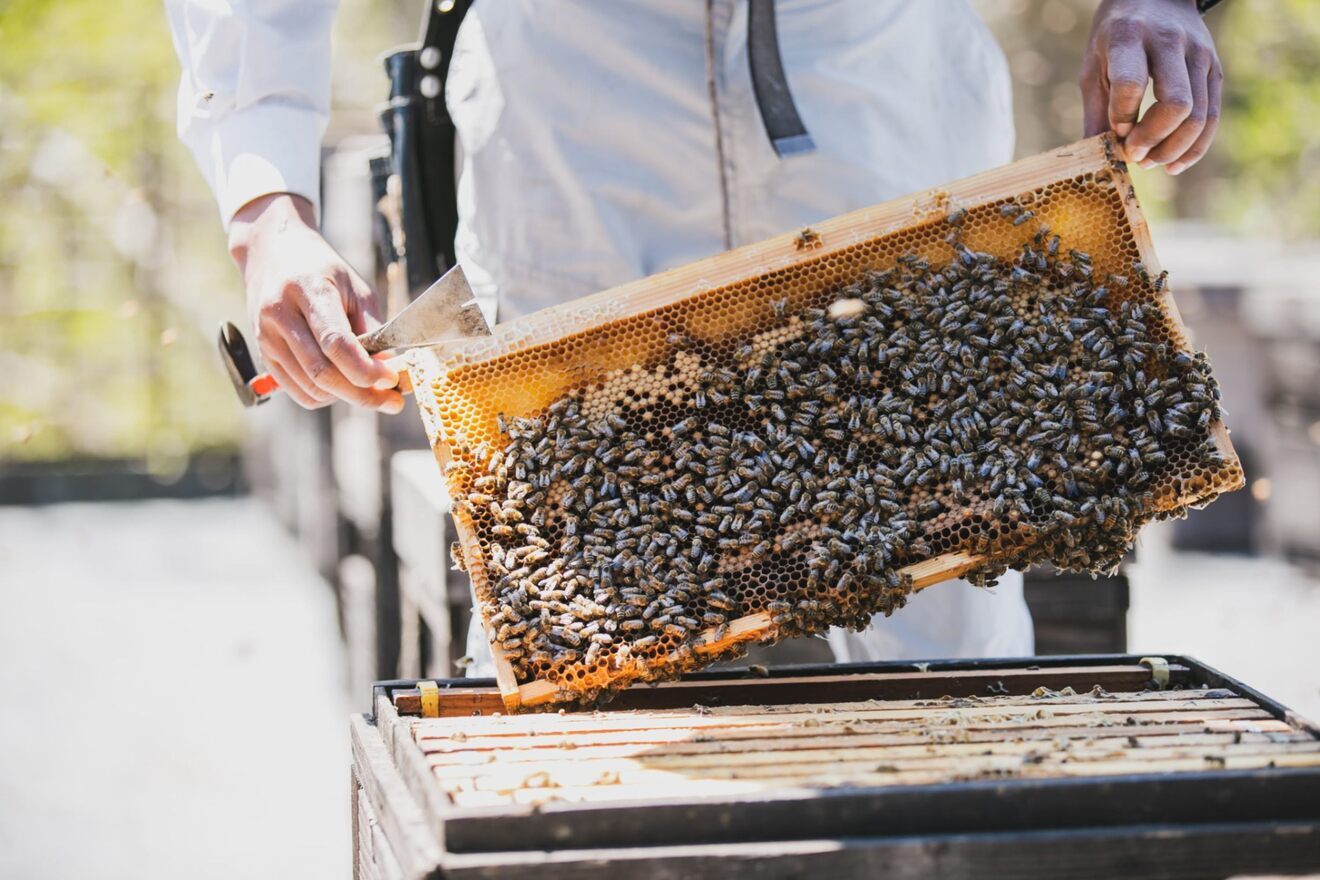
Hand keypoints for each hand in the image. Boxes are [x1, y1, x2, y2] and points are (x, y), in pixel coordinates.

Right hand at [228, 194, 402, 412]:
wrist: (271, 252)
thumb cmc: (322, 269)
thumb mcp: (355, 287)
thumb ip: (371, 327)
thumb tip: (389, 368)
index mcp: (307, 290)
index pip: (335, 342)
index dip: (365, 369)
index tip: (392, 380)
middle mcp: (280, 314)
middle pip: (321, 372)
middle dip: (362, 394)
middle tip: (393, 402)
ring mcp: (266, 336)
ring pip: (310, 387)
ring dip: (346, 397)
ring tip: (370, 390)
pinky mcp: (263, 352)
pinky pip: (297, 390)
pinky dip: (325, 397)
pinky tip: (344, 386)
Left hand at [1080, 0, 1222, 174]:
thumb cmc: (1115, 36)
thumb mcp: (1094, 64)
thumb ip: (1096, 110)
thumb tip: (1097, 158)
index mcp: (1130, 37)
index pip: (1132, 84)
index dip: (1122, 117)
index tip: (1115, 131)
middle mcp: (1171, 43)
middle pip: (1176, 105)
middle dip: (1154, 140)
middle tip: (1134, 155)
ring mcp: (1199, 55)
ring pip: (1198, 115)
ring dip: (1173, 150)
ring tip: (1150, 163)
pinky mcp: (1215, 68)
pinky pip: (1212, 116)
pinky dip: (1195, 147)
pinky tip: (1174, 164)